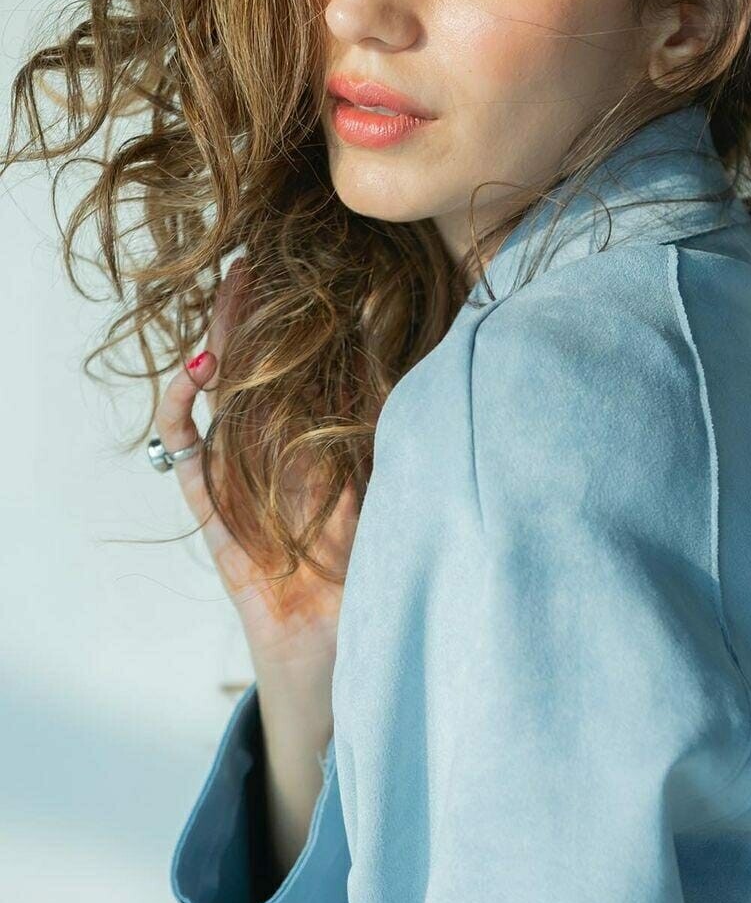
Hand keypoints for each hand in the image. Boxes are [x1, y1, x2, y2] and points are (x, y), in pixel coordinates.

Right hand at [154, 257, 359, 671]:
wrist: (337, 643)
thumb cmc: (370, 565)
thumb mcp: (388, 481)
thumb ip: (391, 425)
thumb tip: (417, 357)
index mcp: (317, 438)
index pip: (302, 365)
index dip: (299, 319)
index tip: (307, 268)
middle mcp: (274, 446)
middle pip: (255, 365)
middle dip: (253, 313)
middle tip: (254, 259)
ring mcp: (238, 470)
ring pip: (218, 391)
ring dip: (218, 340)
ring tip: (227, 291)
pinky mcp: (211, 504)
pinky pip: (184, 449)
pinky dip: (182, 408)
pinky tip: (196, 370)